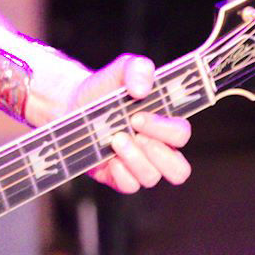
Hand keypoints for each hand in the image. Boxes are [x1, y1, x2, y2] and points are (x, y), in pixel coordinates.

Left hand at [67, 53, 191, 194]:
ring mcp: (137, 165)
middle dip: (157, 152)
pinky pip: (130, 186)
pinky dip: (121, 174)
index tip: (138, 116)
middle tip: (131, 132)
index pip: (181, 135)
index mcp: (165, 124)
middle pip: (178, 169)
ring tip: (114, 139)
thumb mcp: (121, 69)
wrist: (73, 103)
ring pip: (152, 178)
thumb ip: (138, 68)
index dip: (164, 129)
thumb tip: (141, 89)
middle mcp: (157, 149)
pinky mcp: (117, 176)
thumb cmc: (105, 87)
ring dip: (134, 159)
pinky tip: (109, 158)